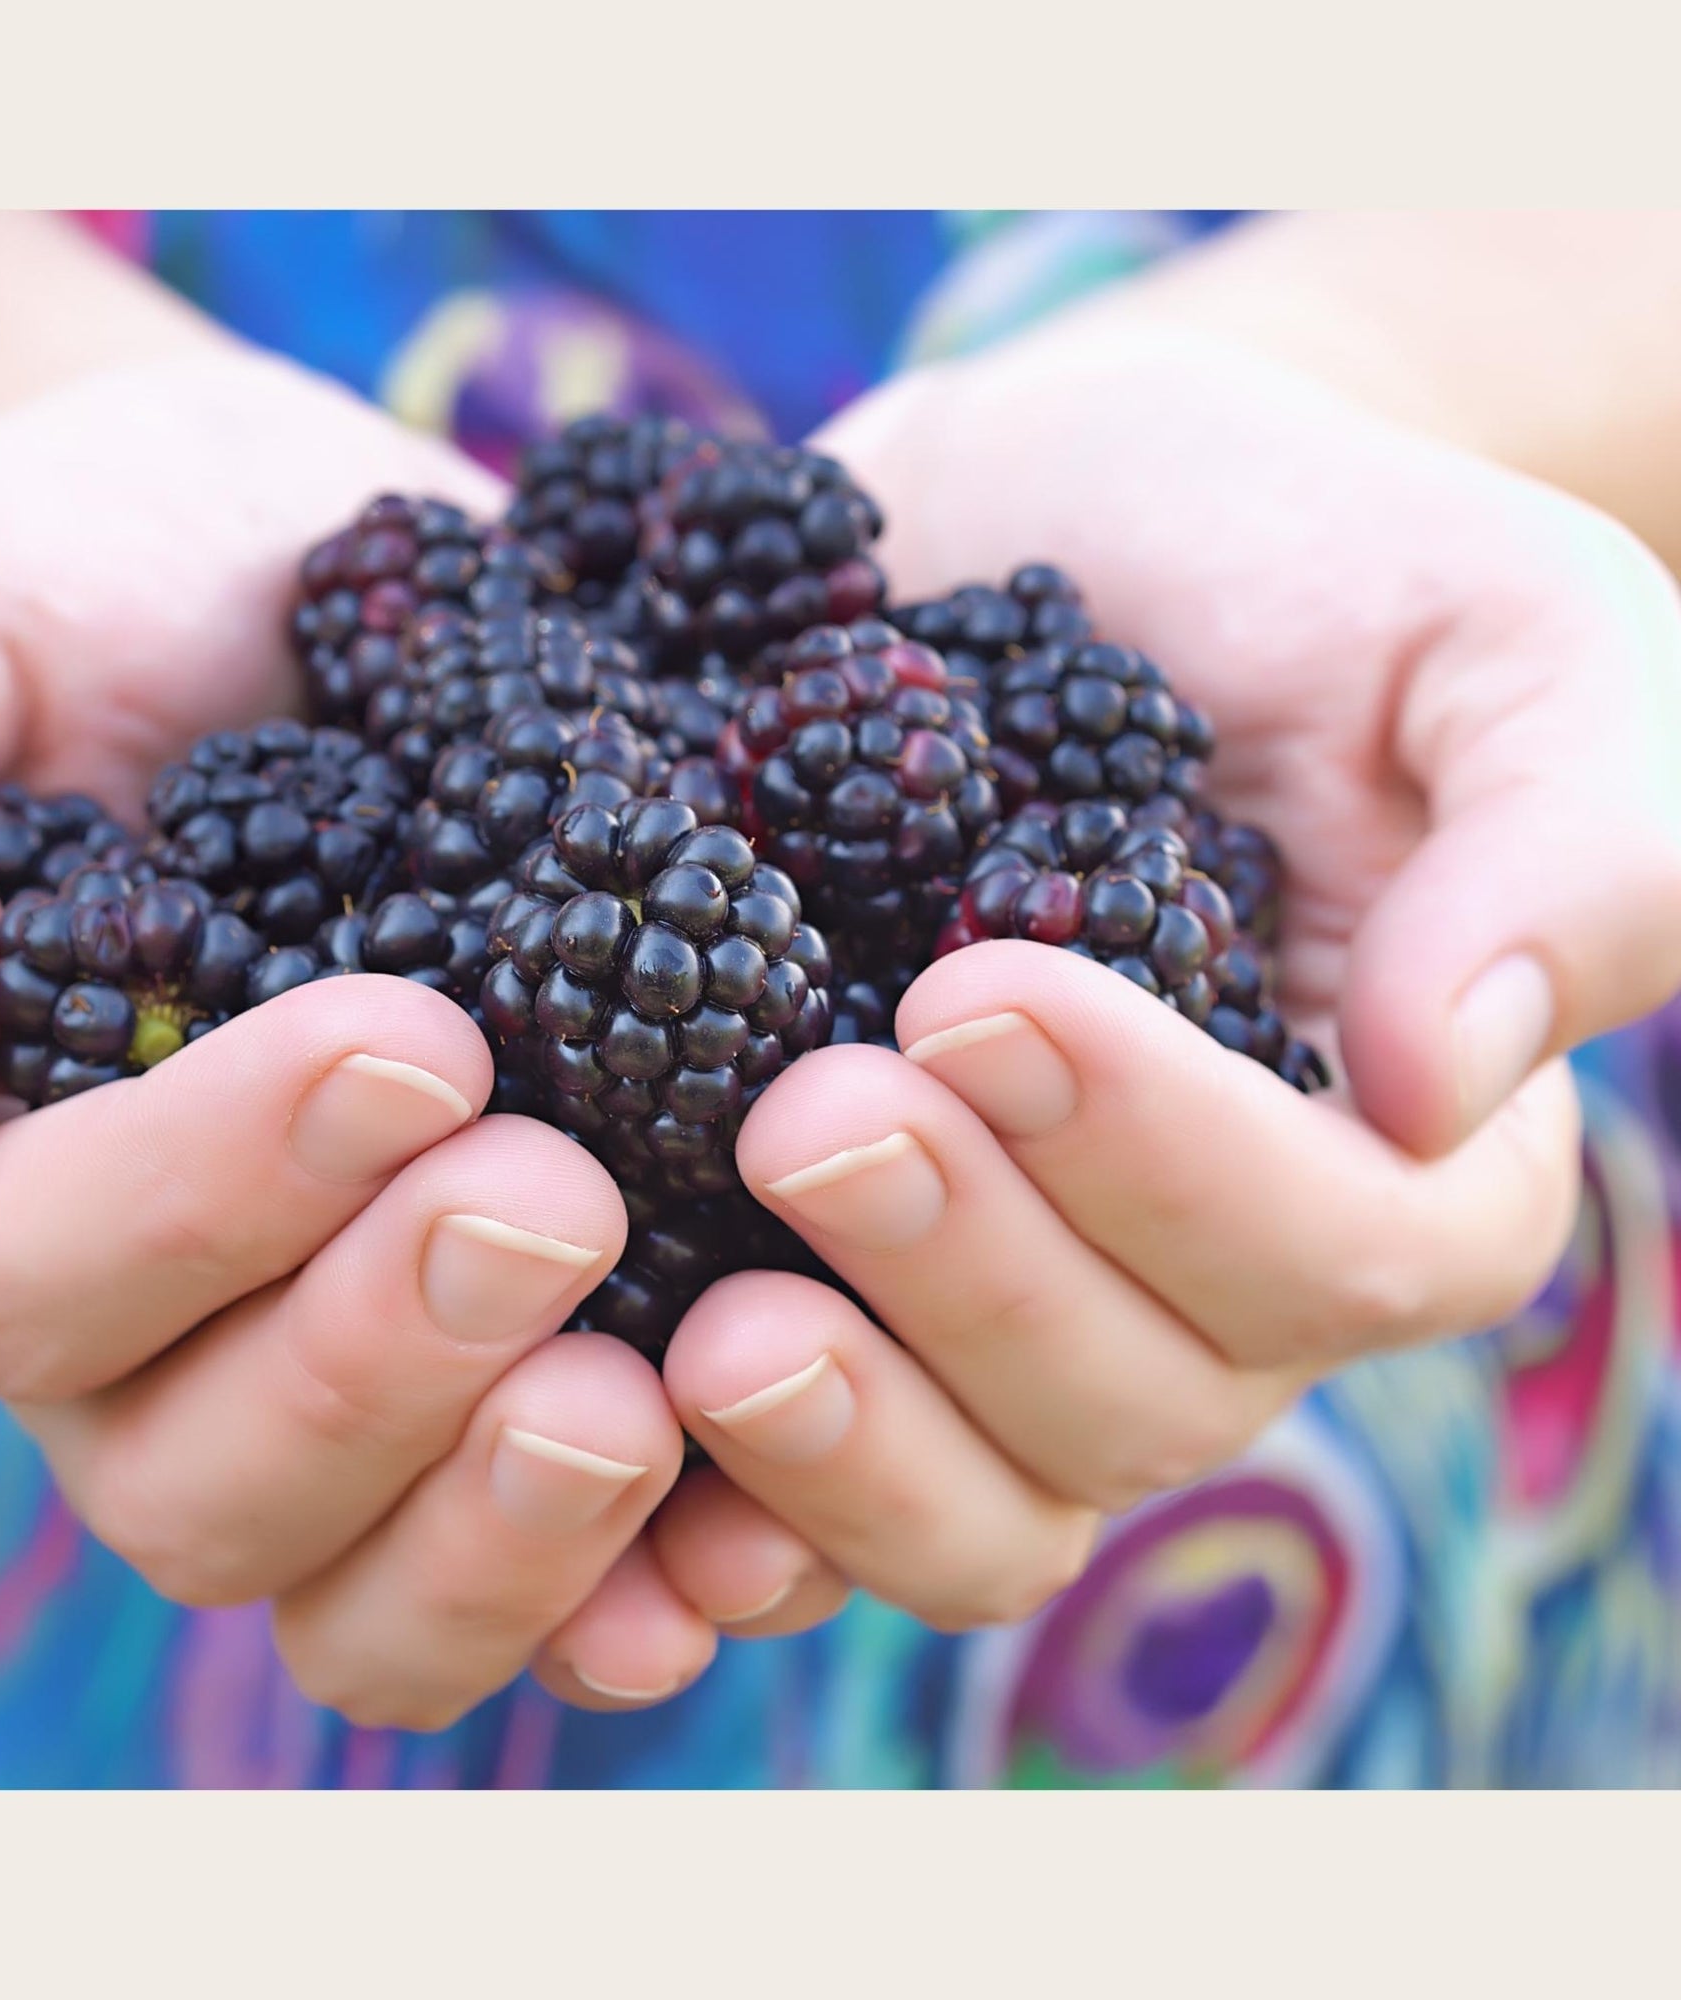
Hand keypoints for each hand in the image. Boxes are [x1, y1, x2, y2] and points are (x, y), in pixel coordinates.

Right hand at [0, 350, 710, 1727]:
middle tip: (557, 1202)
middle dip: (376, 1366)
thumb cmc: (61, 577)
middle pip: (199, 1481)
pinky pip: (548, 1570)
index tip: (414, 1038)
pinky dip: (646, 1578)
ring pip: (360, 1586)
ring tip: (655, 1390)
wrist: (288, 565)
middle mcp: (133, 1328)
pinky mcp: (503, 1359)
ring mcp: (324, 1366)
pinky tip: (768, 1529)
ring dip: (507, 1528)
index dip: (204, 1193)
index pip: (17, 1272)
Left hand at [641, 326, 1680, 1645]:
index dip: (1167, 1164)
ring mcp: (1008, 1298)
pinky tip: (605, 1444)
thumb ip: (1568, 834)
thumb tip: (1446, 1075)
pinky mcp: (835, 1282)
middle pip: (1132, 1403)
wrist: (1036, 525)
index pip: (1343, 1252)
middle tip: (805, 1120)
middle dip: (971, 1285)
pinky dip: (704, 1513)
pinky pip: (793, 1483)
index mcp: (1389, 1151)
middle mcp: (1200, 1273)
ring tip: (699, 1336)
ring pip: (979, 1499)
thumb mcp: (1493, 624)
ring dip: (844, 1448)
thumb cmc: (1292, 559)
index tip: (981, 992)